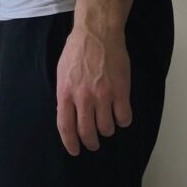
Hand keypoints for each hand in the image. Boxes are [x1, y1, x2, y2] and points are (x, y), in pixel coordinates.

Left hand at [55, 28, 131, 155]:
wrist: (97, 34)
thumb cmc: (77, 51)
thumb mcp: (62, 73)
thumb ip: (65, 94)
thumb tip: (66, 113)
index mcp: (65, 93)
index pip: (65, 126)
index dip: (70, 142)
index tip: (75, 151)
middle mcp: (83, 97)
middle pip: (87, 131)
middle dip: (91, 142)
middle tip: (94, 144)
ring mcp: (103, 95)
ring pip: (107, 127)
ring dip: (108, 130)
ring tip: (108, 125)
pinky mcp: (121, 90)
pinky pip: (124, 116)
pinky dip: (124, 121)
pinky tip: (121, 116)